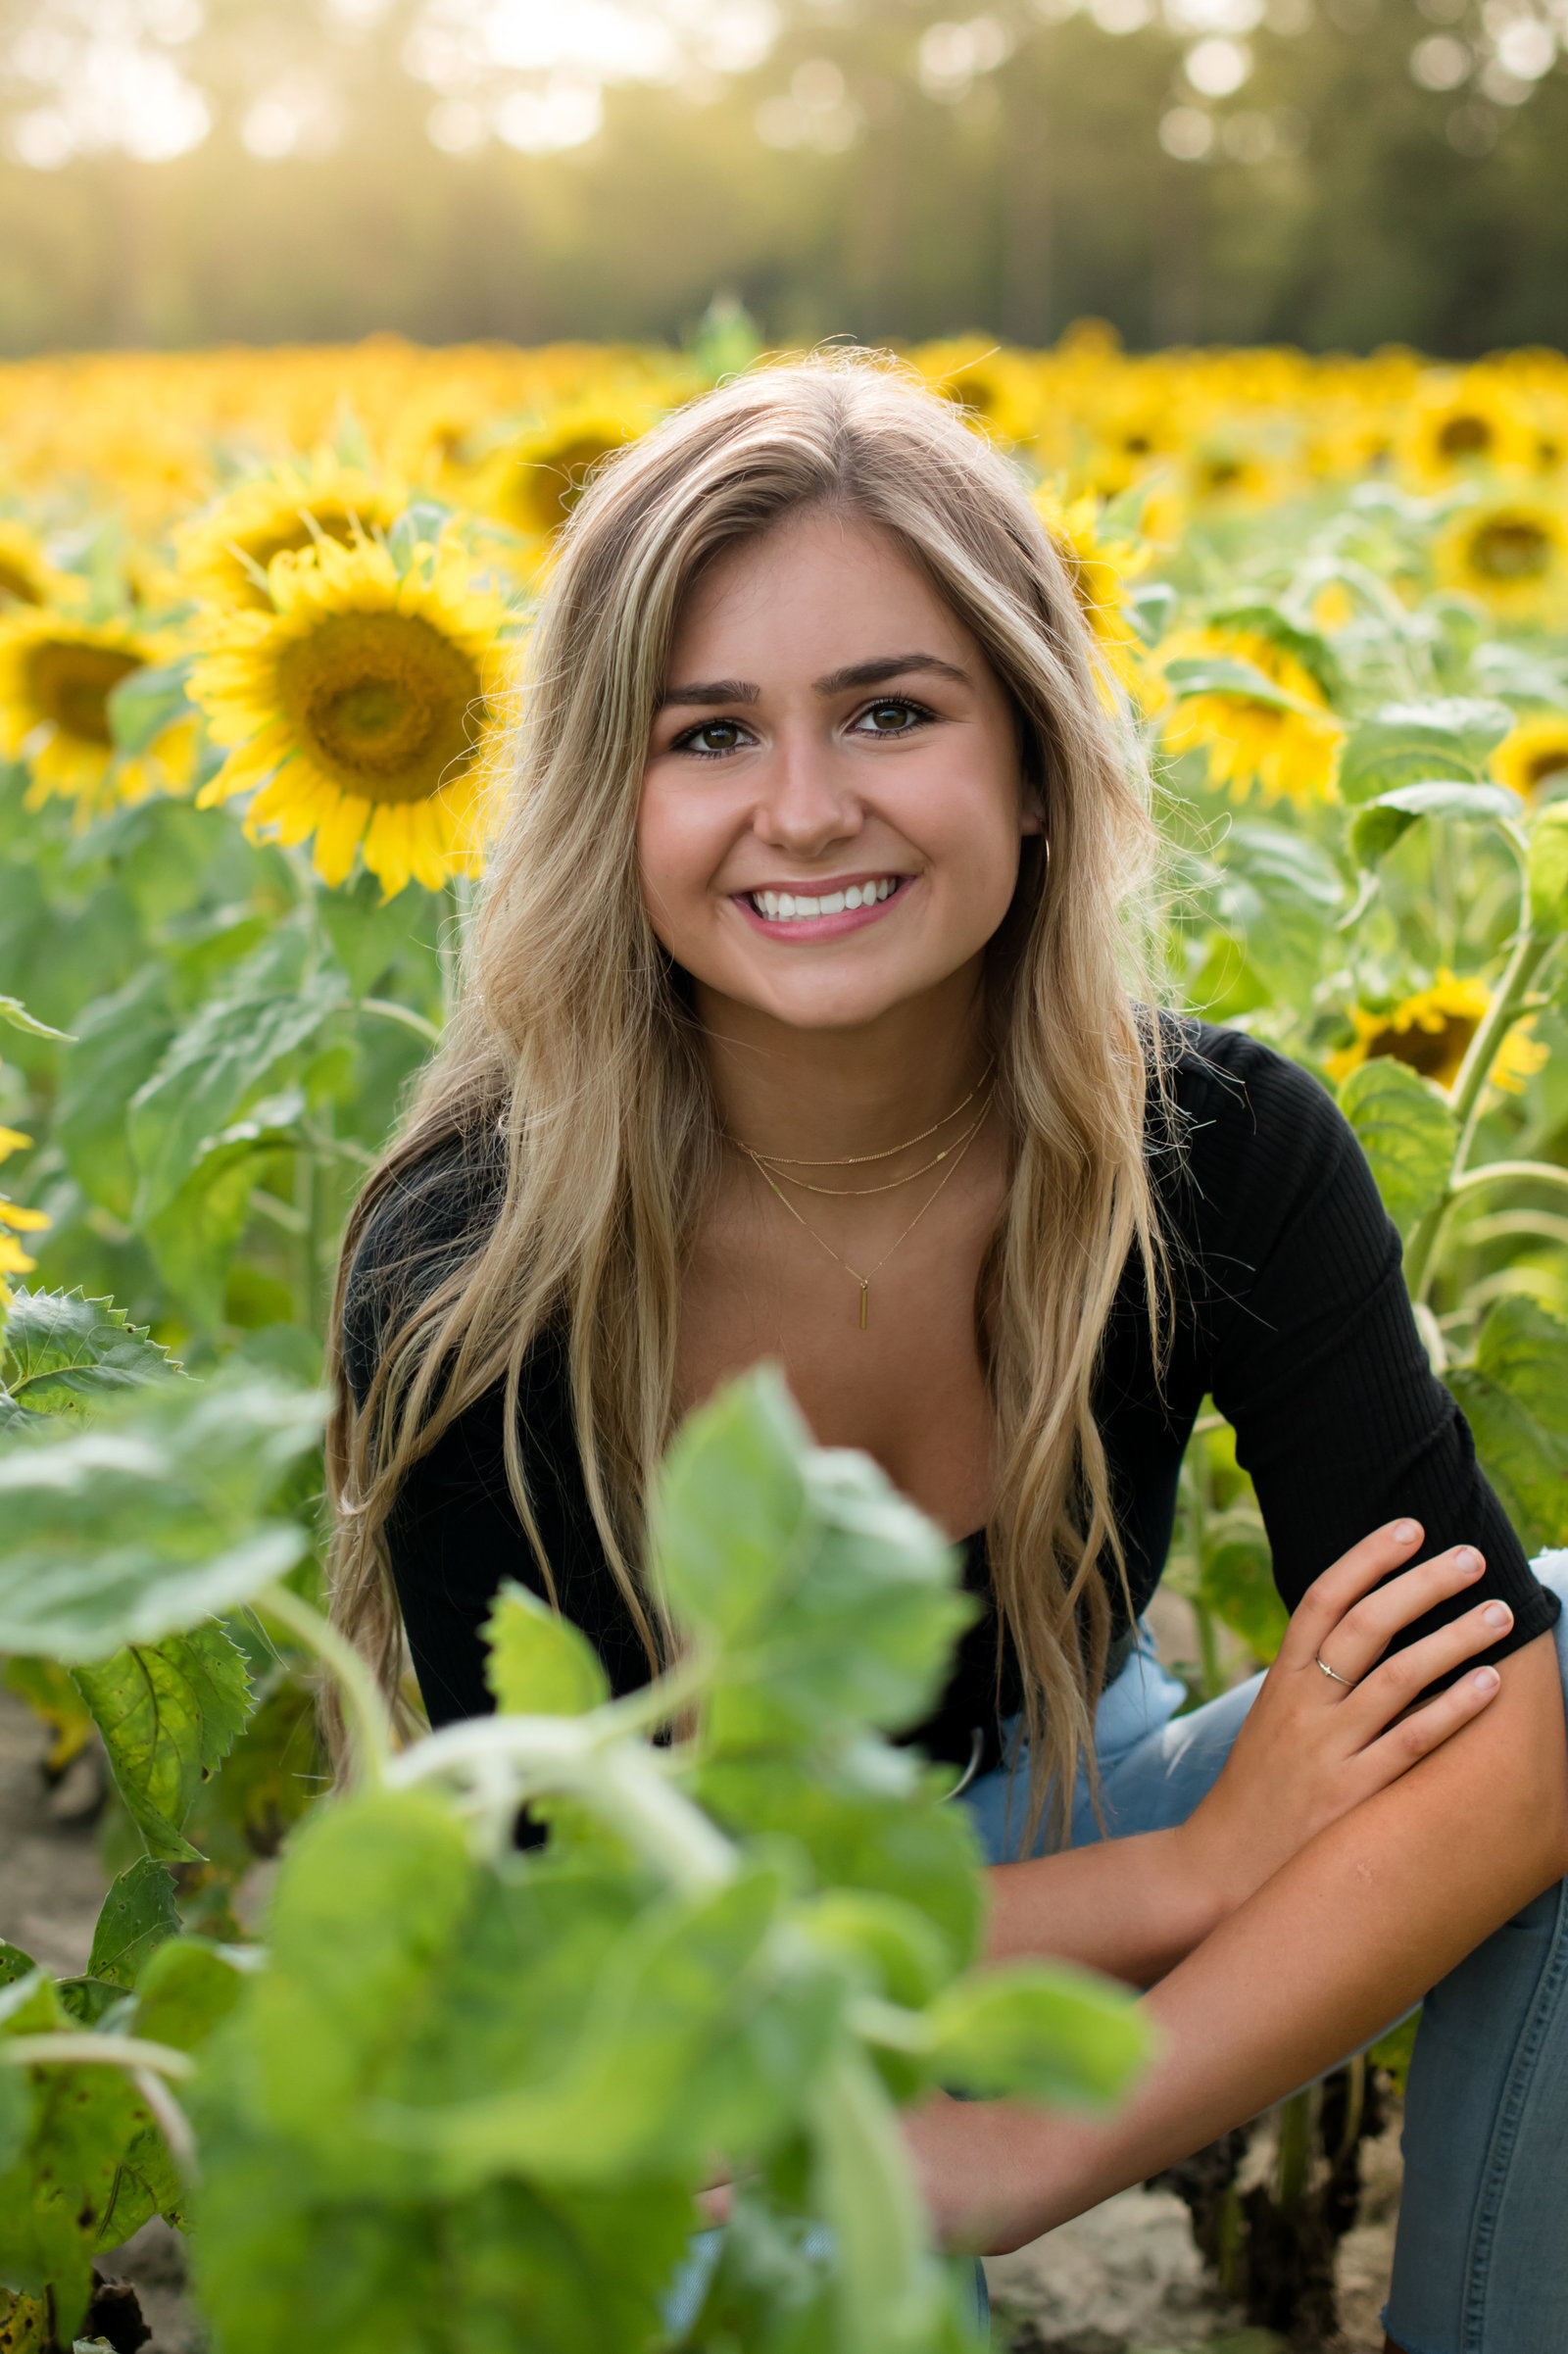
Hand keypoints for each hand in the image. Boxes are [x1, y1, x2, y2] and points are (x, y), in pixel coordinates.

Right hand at [1173, 1519, 1508, 1924]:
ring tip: (1500, 1615)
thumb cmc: (1255, 1795)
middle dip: (1423, 1584)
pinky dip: (1453, 1710)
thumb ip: (1309, 1682)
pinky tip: (1491, 1686)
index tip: (1410, 1527)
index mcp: (1280, 1682)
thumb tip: (1362, 1637)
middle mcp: (1303, 1707)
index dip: (1366, 1557)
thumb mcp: (1270, 1724)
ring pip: (1398, 1677)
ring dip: (1455, 1639)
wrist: (1219, 1871)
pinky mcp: (1353, 1798)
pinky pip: (1412, 1743)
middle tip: (1472, 1558)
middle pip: (1367, 1625)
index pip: (1322, 1599)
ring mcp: (1327, 1751)